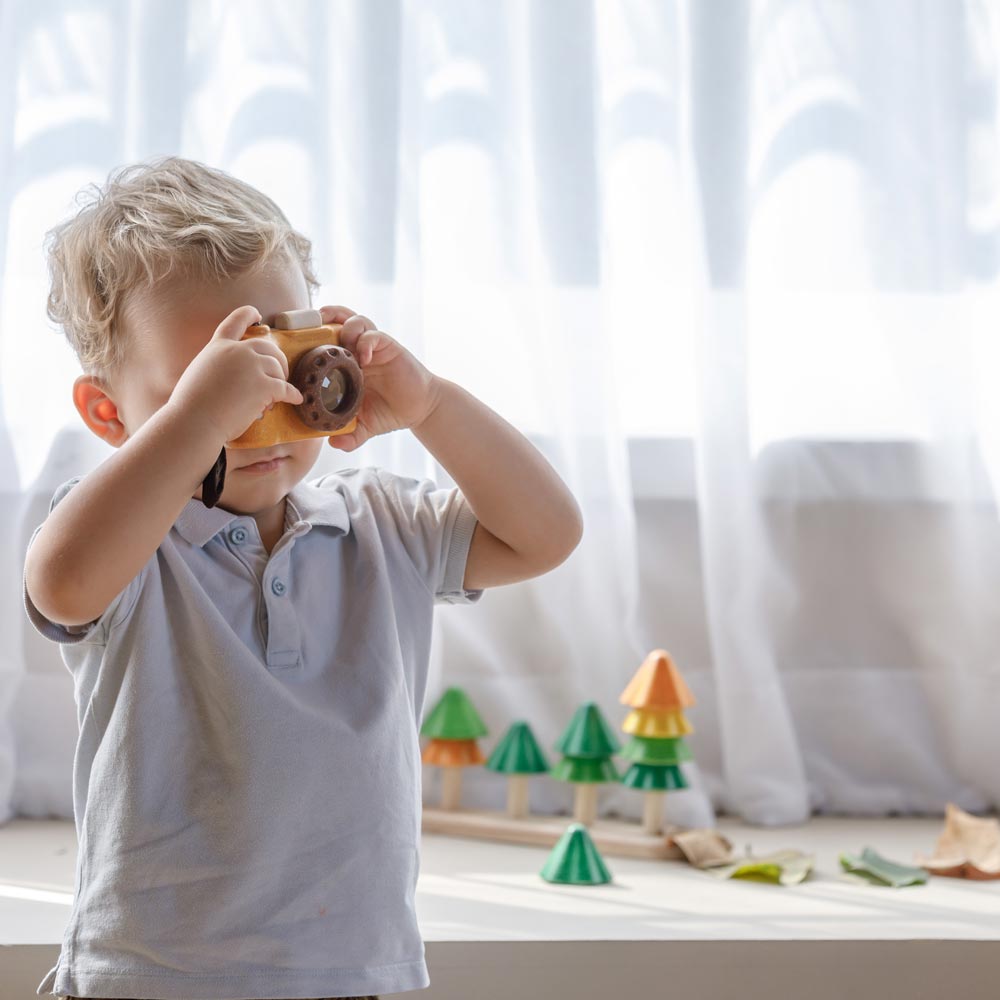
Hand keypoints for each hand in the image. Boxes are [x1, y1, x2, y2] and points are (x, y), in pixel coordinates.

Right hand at [167, 305, 304, 444]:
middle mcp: (237, 351)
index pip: (234, 322)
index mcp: (218, 346)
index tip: (256, 313)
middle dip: (277, 360)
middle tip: (280, 374)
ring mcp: (251, 366)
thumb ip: (217, 366)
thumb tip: (233, 378)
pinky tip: (295, 399)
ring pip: (277, 368)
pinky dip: (292, 395)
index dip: (247, 314)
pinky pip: (285, 388)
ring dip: (280, 381)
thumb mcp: (199, 373)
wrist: (194, 421)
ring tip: (274, 396)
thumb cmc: (191, 406)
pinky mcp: (264, 385)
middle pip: (267, 347)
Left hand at [319, 305, 439, 450]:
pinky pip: (374, 335)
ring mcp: (374, 348)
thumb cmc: (390, 411)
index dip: (313, 334)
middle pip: (339, 320)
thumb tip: (334, 443)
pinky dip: (365, 342)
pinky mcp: (389, 347)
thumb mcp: (365, 426)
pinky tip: (363, 358)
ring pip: (356, 321)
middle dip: (326, 317)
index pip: (327, 340)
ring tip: (343, 343)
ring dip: (346, 326)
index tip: (297, 339)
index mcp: (348, 364)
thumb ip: (350, 435)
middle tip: (314, 324)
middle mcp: (359, 351)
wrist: (419, 408)